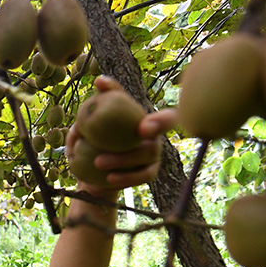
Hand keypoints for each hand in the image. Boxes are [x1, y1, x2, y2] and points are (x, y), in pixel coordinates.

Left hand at [66, 76, 177, 191]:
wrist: (98, 156)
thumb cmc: (105, 125)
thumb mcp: (105, 108)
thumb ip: (106, 94)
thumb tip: (100, 81)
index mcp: (150, 122)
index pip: (168, 119)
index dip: (161, 123)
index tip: (142, 128)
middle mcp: (156, 141)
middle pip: (150, 149)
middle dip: (128, 155)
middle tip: (99, 160)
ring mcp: (154, 160)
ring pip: (146, 169)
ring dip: (123, 170)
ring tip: (98, 168)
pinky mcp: (147, 174)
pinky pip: (137, 181)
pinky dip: (120, 182)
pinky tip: (100, 185)